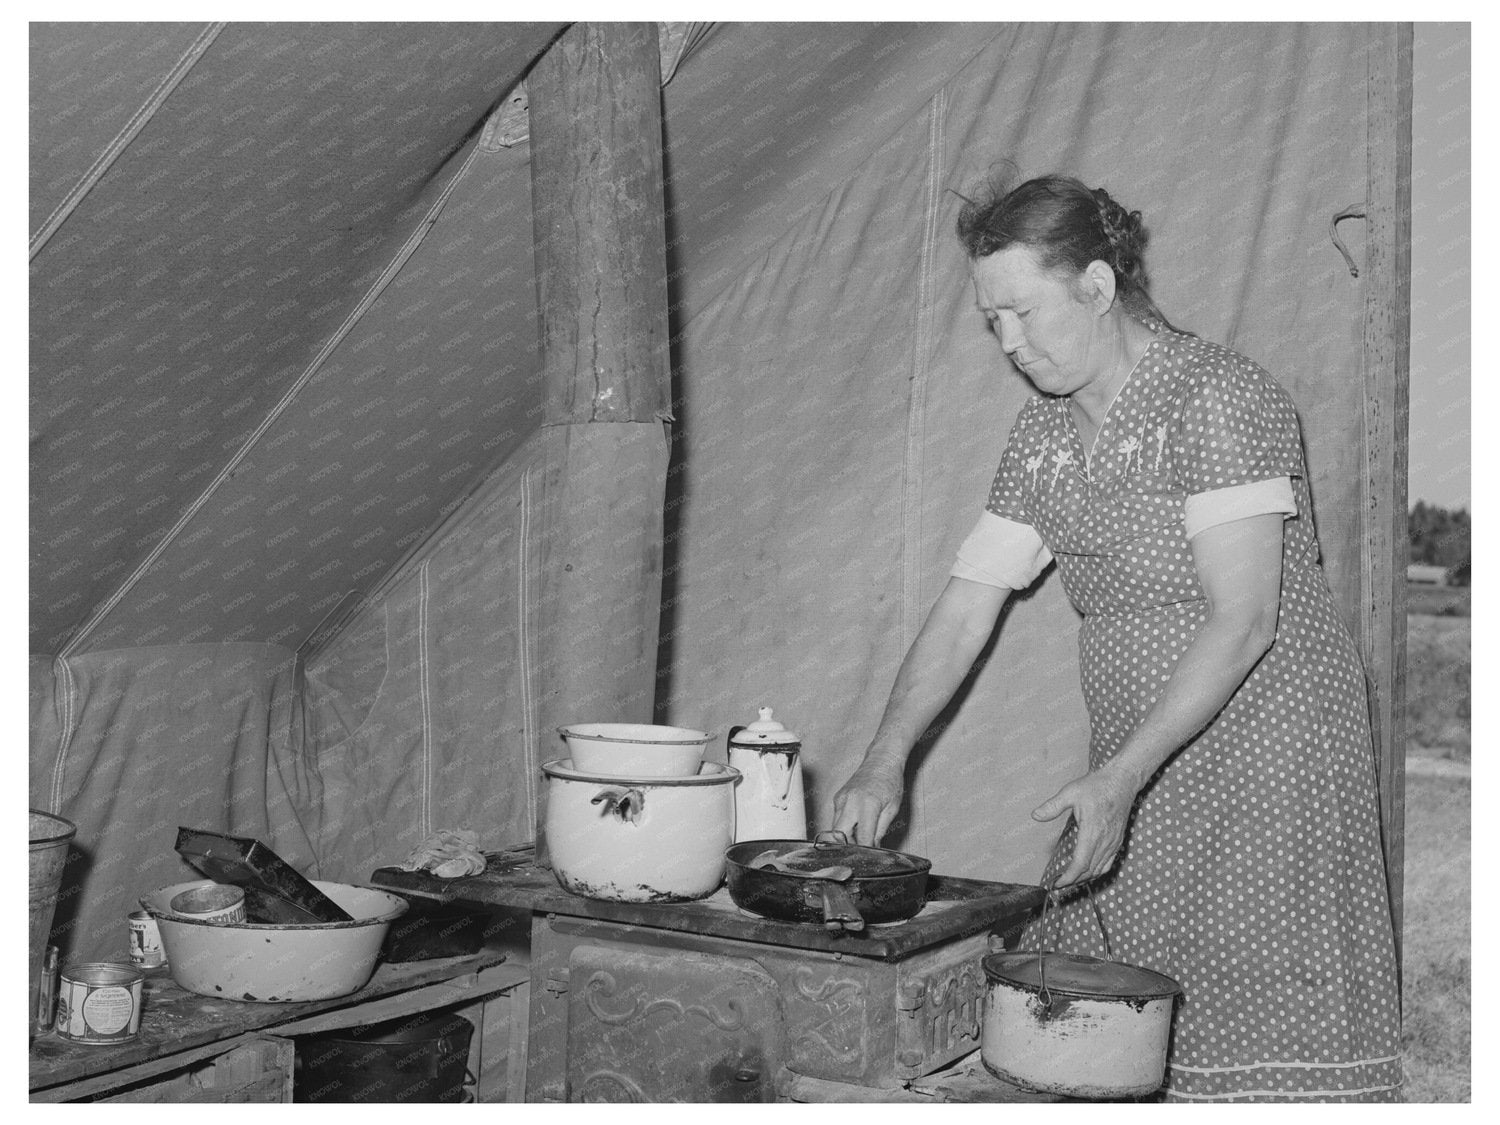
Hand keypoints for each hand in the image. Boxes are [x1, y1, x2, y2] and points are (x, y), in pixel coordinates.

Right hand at [830, 757, 903, 845]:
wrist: (881, 759)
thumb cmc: (890, 780)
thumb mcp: (892, 809)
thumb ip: (880, 831)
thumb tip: (873, 848)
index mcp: (867, 805)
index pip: (862, 838)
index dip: (865, 851)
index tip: (868, 858)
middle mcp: (850, 802)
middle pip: (838, 836)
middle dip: (847, 847)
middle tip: (859, 852)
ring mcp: (841, 799)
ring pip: (835, 828)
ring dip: (846, 837)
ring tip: (861, 838)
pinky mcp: (838, 798)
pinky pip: (837, 819)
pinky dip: (845, 826)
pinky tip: (857, 826)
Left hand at [1032, 765, 1139, 887]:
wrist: (1122, 781)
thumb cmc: (1097, 786)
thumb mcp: (1070, 792)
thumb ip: (1052, 806)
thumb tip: (1035, 815)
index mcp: (1093, 831)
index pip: (1081, 864)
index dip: (1069, 877)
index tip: (1057, 883)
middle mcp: (1105, 841)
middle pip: (1089, 870)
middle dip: (1073, 880)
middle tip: (1058, 883)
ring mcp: (1114, 842)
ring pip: (1100, 869)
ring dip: (1085, 878)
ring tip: (1070, 880)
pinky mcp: (1118, 841)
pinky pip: (1109, 863)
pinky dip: (1097, 871)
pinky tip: (1088, 871)